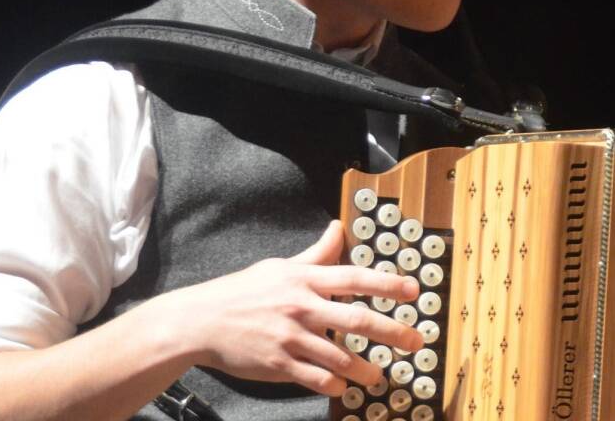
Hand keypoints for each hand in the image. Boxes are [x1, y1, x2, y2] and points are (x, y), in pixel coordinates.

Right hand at [163, 220, 422, 395]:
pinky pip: (314, 377)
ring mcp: (290, 337)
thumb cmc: (241, 292)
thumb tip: (339, 228)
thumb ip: (316, 253)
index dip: (387, 283)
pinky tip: (343, 386)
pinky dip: (333, 384)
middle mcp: (301, 306)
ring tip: (380, 374)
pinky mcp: (278, 363)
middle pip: (356, 319)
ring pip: (339, 356)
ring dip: (365, 367)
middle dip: (392, 330)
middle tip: (415, 339)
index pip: (354, 278)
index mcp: (304, 279)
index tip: (414, 291)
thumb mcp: (280, 266)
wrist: (199, 321)